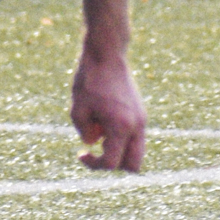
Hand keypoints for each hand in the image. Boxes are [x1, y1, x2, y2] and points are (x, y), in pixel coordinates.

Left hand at [70, 45, 146, 172]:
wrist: (107, 54)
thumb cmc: (90, 80)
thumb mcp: (78, 109)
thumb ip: (84, 133)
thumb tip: (93, 143)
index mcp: (121, 127)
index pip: (112, 164)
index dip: (94, 165)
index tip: (81, 153)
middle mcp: (137, 126)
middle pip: (133, 165)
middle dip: (115, 164)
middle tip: (98, 150)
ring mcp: (141, 119)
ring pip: (136, 151)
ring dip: (119, 150)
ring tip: (100, 130)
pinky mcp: (140, 112)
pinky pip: (135, 136)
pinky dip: (122, 137)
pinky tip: (105, 119)